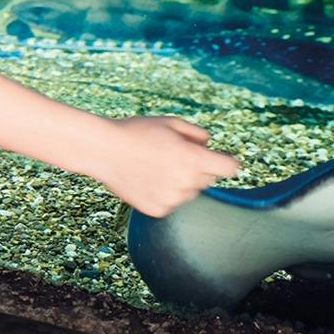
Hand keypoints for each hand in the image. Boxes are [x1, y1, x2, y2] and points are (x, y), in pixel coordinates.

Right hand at [95, 115, 239, 217]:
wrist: (103, 150)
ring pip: (189, 192)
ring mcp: (172, 199)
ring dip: (181, 182)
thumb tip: (209, 146)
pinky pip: (172, 202)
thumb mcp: (170, 122)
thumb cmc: (137, 132)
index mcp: (193, 159)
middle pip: (207, 179)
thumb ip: (197, 134)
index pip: (229, 168)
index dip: (226, 162)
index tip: (221, 160)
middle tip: (172, 156)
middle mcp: (186, 183)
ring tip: (155, 167)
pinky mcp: (158, 210)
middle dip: (197, 168)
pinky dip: (164, 193)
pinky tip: (147, 179)